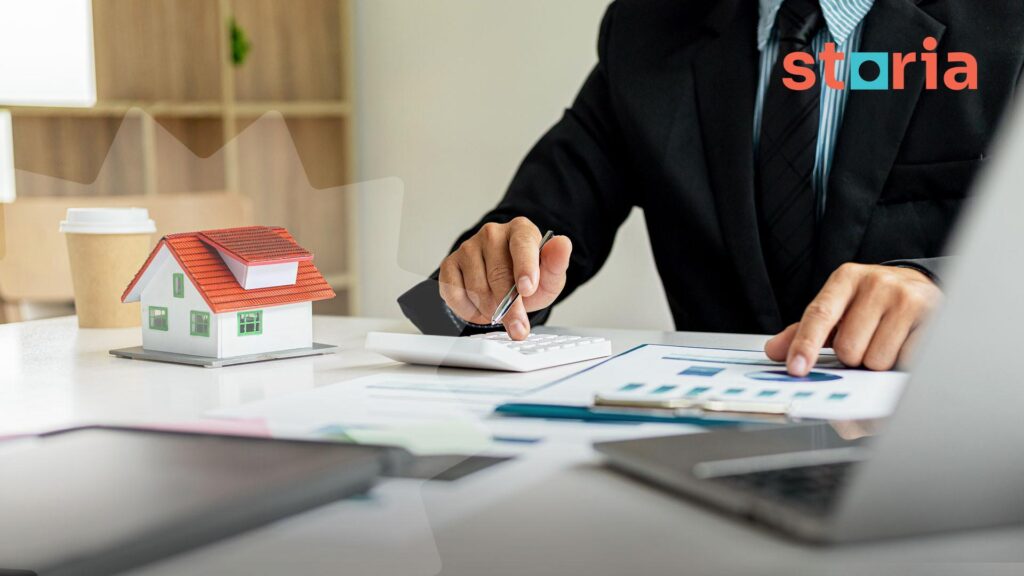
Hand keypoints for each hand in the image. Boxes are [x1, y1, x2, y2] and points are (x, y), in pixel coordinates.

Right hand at [438, 217, 571, 339]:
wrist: (506, 284)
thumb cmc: (529, 278)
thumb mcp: (550, 276)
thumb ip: (556, 263)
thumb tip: (563, 244)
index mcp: (520, 230)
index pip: (522, 244)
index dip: (524, 268)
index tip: (527, 289)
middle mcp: (492, 233)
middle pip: (498, 273)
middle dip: (509, 307)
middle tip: (518, 328)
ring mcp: (468, 247)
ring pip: (476, 287)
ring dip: (489, 309)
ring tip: (500, 312)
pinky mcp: (450, 264)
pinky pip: (454, 293)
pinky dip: (468, 310)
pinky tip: (480, 309)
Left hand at [765, 263, 941, 374]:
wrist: (919, 287)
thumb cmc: (871, 303)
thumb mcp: (837, 308)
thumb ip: (803, 331)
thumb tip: (774, 351)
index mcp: (846, 278)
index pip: (820, 315)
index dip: (806, 345)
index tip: (796, 369)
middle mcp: (876, 283)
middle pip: (849, 348)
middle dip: (853, 357)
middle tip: (865, 342)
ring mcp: (907, 298)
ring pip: (877, 360)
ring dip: (878, 362)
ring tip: (887, 341)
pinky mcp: (933, 317)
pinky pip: (906, 361)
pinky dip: (902, 363)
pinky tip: (906, 345)